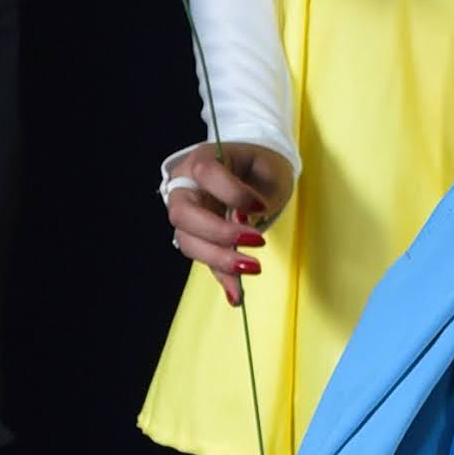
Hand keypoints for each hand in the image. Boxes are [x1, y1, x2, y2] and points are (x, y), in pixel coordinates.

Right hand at [162, 140, 294, 302]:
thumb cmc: (261, 167)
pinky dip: (222, 277)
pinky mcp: (198, 237)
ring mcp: (187, 214)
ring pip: (188, 241)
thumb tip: (243, 224)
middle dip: (218, 233)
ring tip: (253, 268)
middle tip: (257, 241)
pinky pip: (205, 259)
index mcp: (202, 159)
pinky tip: (237, 295)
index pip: (205, 172)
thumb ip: (256, 195)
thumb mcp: (269, 171)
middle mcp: (185, 187)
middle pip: (184, 215)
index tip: (259, 207)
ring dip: (219, 259)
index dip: (231, 192)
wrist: (254, 173)